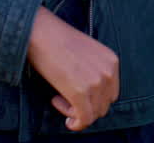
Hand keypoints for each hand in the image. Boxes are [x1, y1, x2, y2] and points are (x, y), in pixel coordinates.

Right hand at [26, 5, 118, 130]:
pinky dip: (75, 122)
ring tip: (58, 97)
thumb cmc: (58, 40)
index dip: (94, 99)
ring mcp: (96, 83)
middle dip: (85, 107)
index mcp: (112, 61)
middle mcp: (108, 72)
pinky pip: (84, 119)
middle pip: (104, 105)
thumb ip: (93, 71)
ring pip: (94, 114)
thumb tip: (88, 95)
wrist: (41, 32)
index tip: (75, 93)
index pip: (111, 93)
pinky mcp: (80, 92)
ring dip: (75, 111)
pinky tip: (57, 104)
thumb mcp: (87, 54)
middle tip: (64, 97)